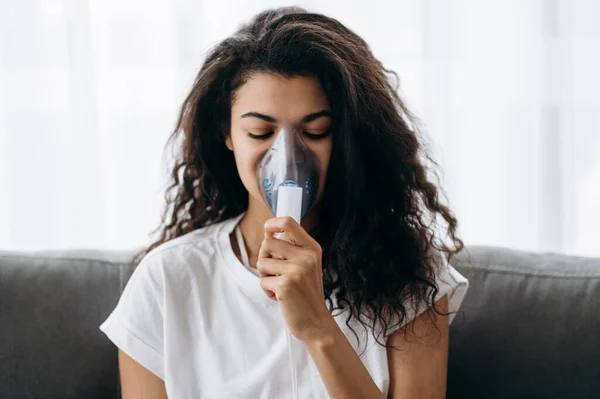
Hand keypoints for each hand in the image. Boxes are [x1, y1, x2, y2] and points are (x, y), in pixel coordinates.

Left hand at [257, 216, 333, 342]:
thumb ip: (291, 249)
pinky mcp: (286, 286)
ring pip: (261, 263)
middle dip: (264, 257)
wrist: (316, 322)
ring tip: (280, 285)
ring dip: (265, 276)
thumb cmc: (306, 293)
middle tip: (275, 272)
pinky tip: (281, 297)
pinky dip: (268, 291)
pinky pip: (262, 281)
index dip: (272, 224)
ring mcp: (297, 270)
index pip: (288, 222)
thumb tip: (268, 233)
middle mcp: (306, 256)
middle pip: (268, 243)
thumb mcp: (306, 265)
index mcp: (311, 248)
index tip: (268, 231)